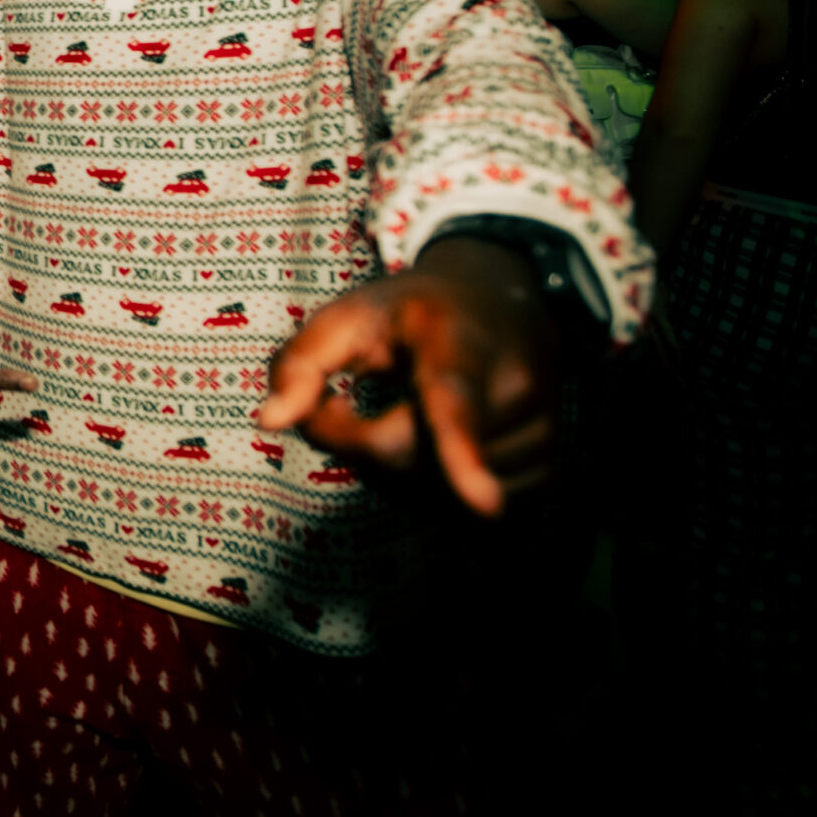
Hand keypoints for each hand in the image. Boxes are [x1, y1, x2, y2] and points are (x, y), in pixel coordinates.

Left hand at [256, 238, 556, 517]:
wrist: (504, 302)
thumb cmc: (412, 314)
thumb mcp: (346, 314)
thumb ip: (299, 362)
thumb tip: (270, 421)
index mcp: (460, 342)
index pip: (458, 404)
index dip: (463, 453)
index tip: (481, 501)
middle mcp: (513, 389)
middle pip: (416, 461)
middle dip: (360, 446)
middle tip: (344, 406)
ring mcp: (539, 434)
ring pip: (439, 497)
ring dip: (397, 472)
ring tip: (406, 413)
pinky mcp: (547, 470)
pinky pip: (467, 514)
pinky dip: (432, 490)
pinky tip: (433, 444)